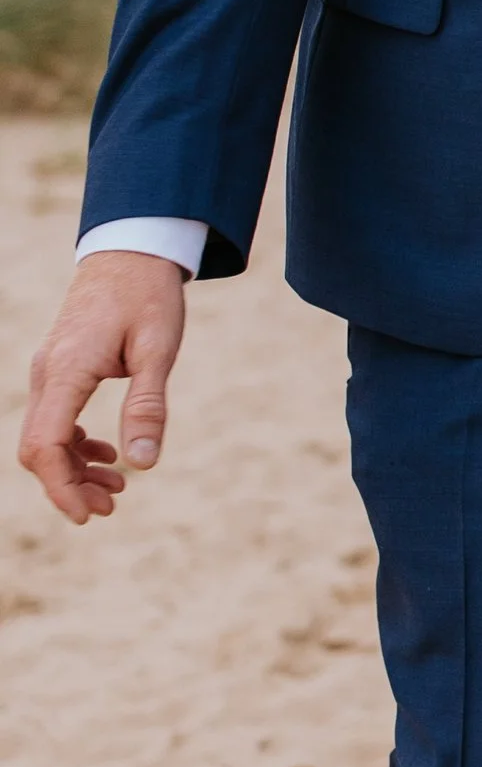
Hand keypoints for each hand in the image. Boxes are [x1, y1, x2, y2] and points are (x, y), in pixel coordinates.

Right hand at [20, 253, 189, 524]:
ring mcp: (49, 371)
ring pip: (44, 437)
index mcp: (67, 371)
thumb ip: (148, 406)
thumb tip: (142, 465)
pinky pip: (54, 419)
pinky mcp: (60, 369)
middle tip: (111, 506)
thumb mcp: (158, 350)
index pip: (46, 445)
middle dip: (68, 486)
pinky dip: (76, 444)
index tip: (89, 515)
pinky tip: (110, 453)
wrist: (131, 251)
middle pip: (38, 449)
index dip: (62, 488)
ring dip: (74, 468)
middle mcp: (47, 374)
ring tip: (117, 488)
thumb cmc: (148, 296)